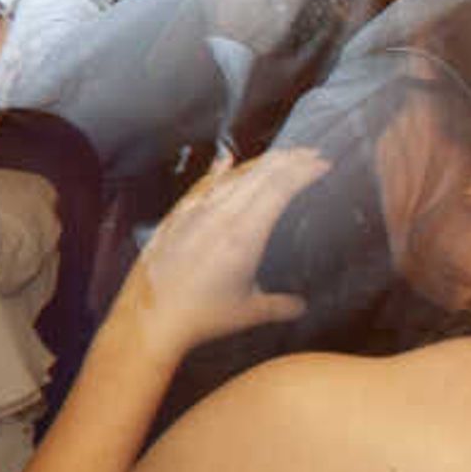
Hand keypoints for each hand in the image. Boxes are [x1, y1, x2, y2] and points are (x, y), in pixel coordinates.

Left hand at [111, 146, 326, 350]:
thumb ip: (279, 306)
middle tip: (309, 153)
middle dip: (288, 159)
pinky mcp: (175, 218)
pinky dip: (218, 172)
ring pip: (231, 176)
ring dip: (259, 163)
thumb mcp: (248, 312)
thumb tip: (299, 306)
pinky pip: (202, 186)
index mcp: (244, 234)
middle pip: (259, 174)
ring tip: (279, 156)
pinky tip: (225, 162)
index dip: (302, 170)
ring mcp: (194, 214)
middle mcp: (219, 216)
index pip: (279, 188)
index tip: (321, 163)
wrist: (149, 318)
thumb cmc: (199, 317)